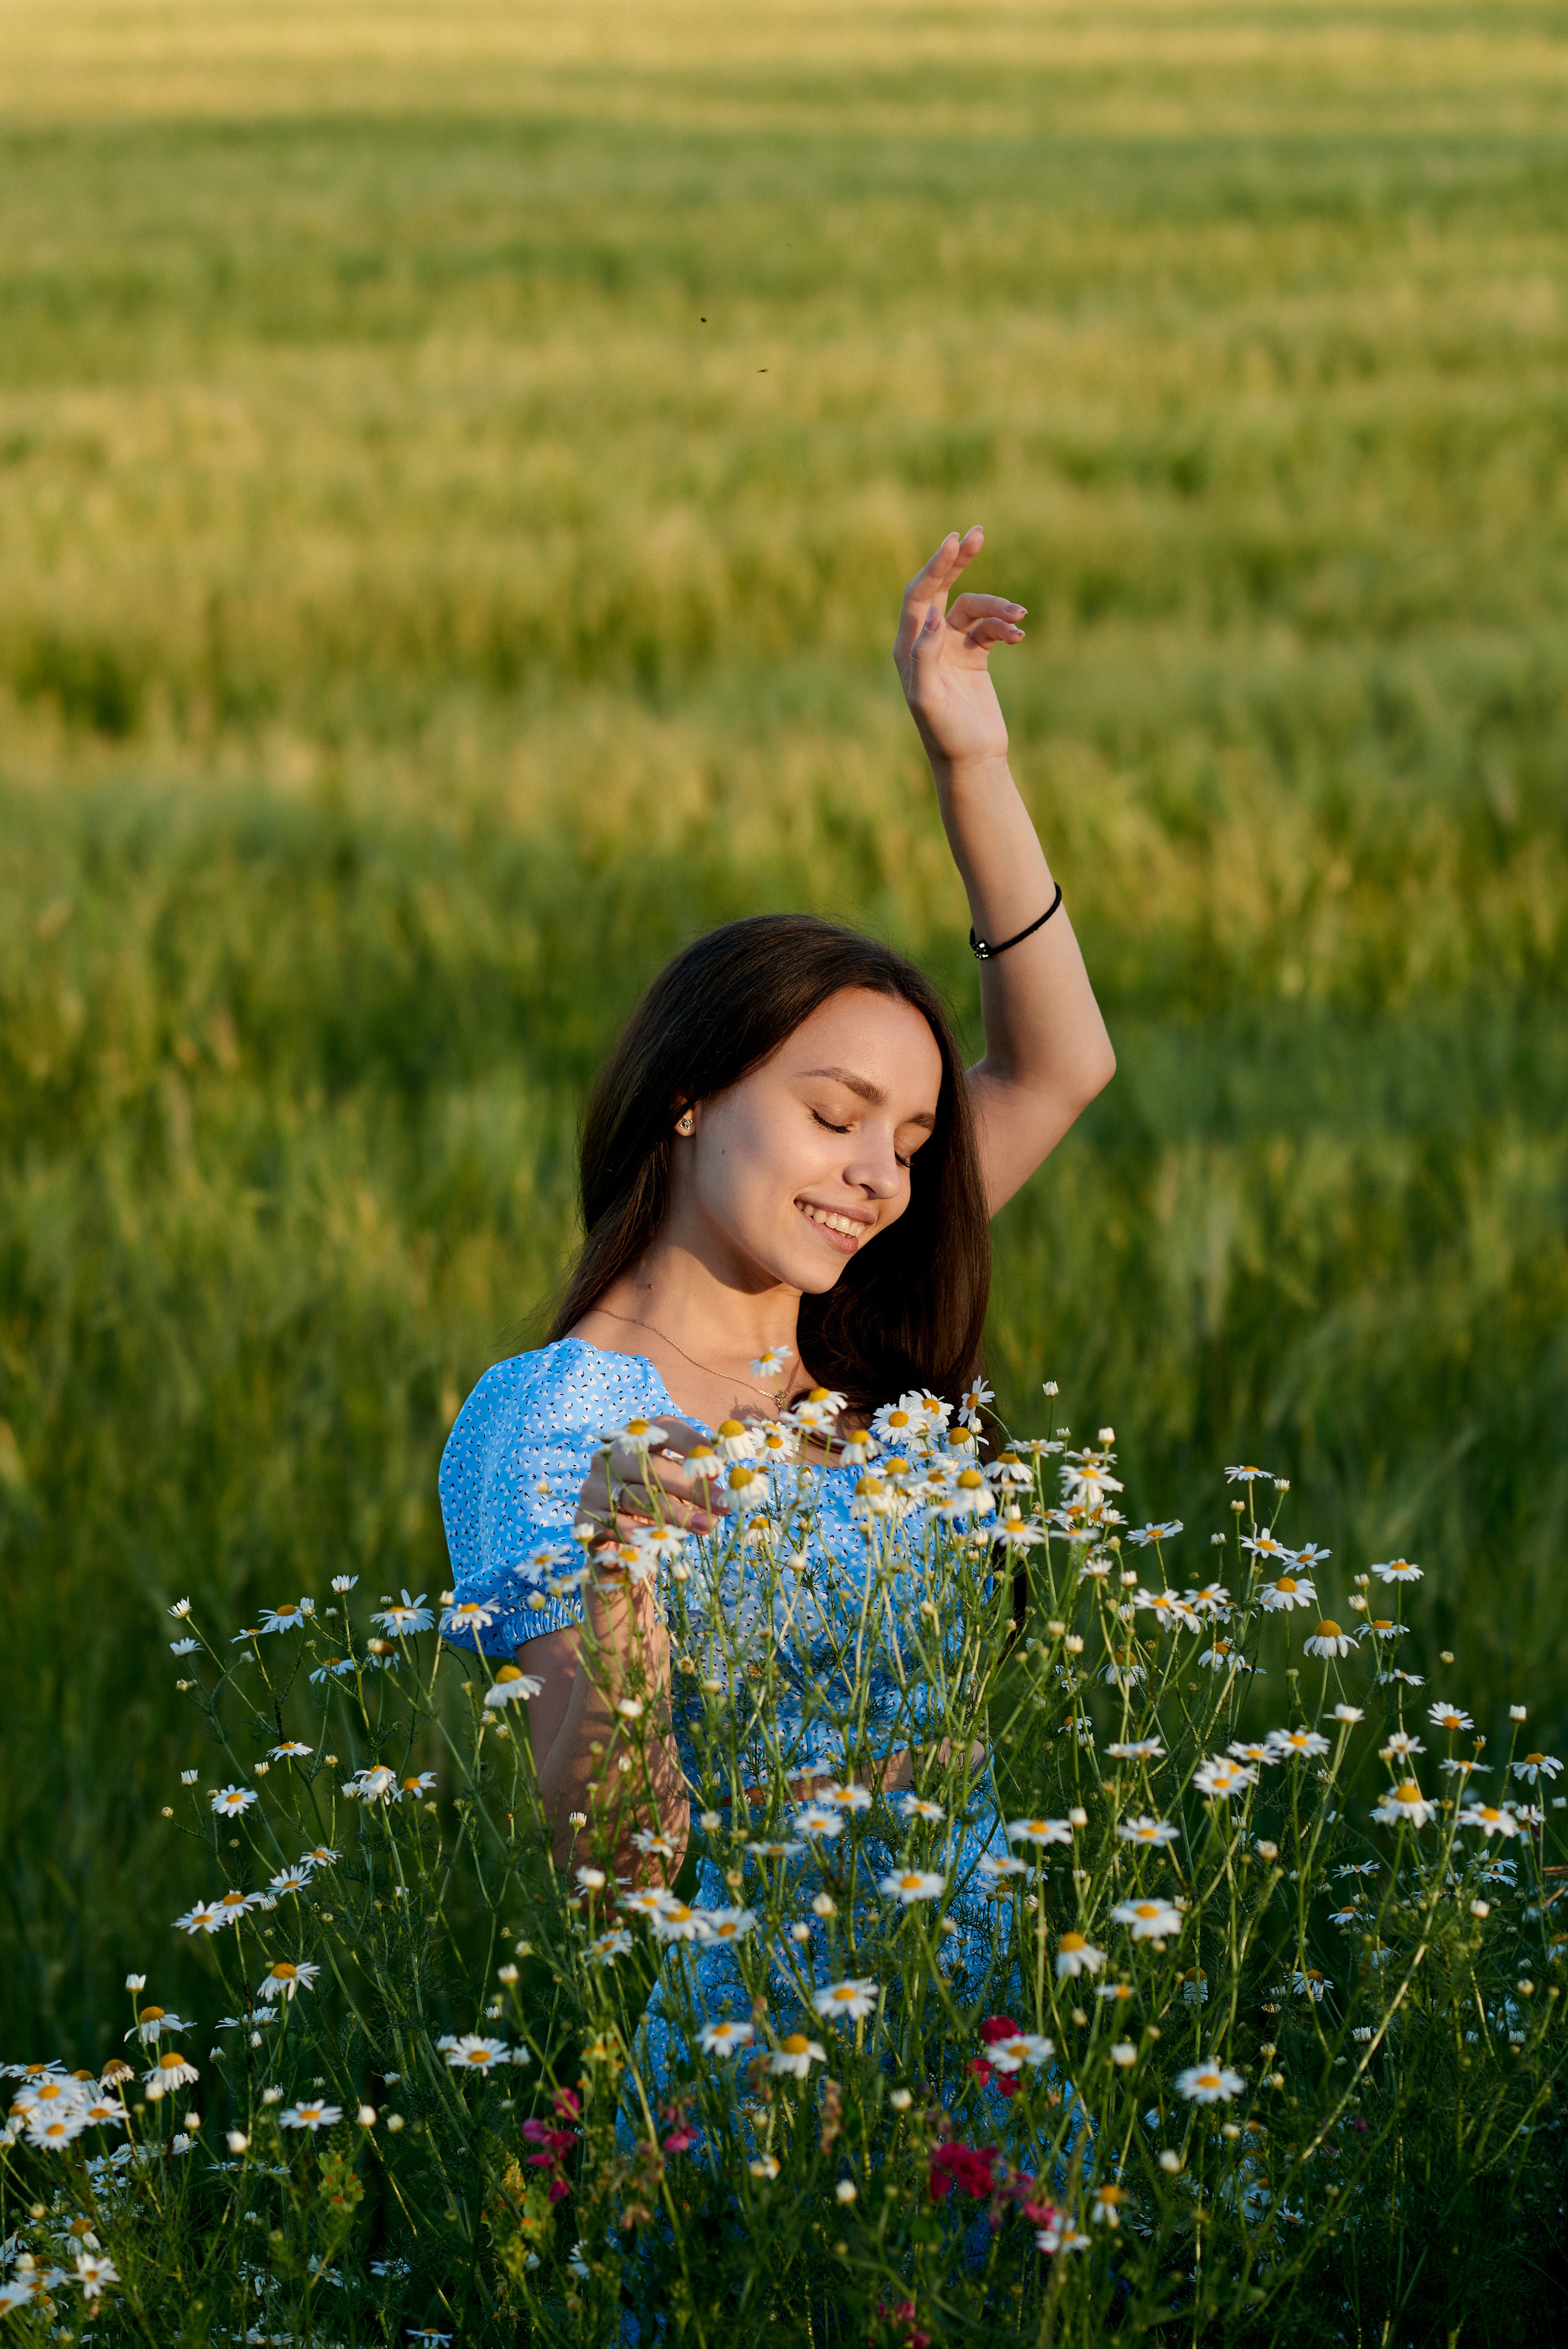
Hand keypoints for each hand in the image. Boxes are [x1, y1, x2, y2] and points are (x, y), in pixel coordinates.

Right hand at [574, 1420, 724, 1544]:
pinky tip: (667, 1543)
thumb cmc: (654, 1503)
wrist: (614, 1542)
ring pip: (638, 1498)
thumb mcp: (674, 1484)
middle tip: (723, 1505)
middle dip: (692, 1487)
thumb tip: (720, 1471)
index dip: (692, 1443)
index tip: (720, 1466)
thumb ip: (694, 1474)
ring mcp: (594, 1486)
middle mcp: (610, 1457)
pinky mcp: (585, 1516)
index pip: (664, 1428)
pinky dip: (644, 1534)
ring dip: (677, 1514)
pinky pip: (617, 1525)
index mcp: (635, 1438)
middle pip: (653, 1466)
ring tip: (707, 1526)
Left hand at [893, 526, 1025, 774]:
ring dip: (998, 608)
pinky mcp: (974, 656)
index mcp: (907, 647)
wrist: (972, 761)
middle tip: (978, 533)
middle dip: (959, 562)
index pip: (918, 596)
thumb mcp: (930, 697)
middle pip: (941, 589)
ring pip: (975, 609)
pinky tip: (1020, 638)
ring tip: (1020, 618)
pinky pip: (991, 628)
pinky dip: (1005, 628)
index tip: (953, 542)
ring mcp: (951, 647)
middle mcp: (926, 642)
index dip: (935, 567)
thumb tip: (931, 613)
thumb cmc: (945, 734)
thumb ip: (926, 655)